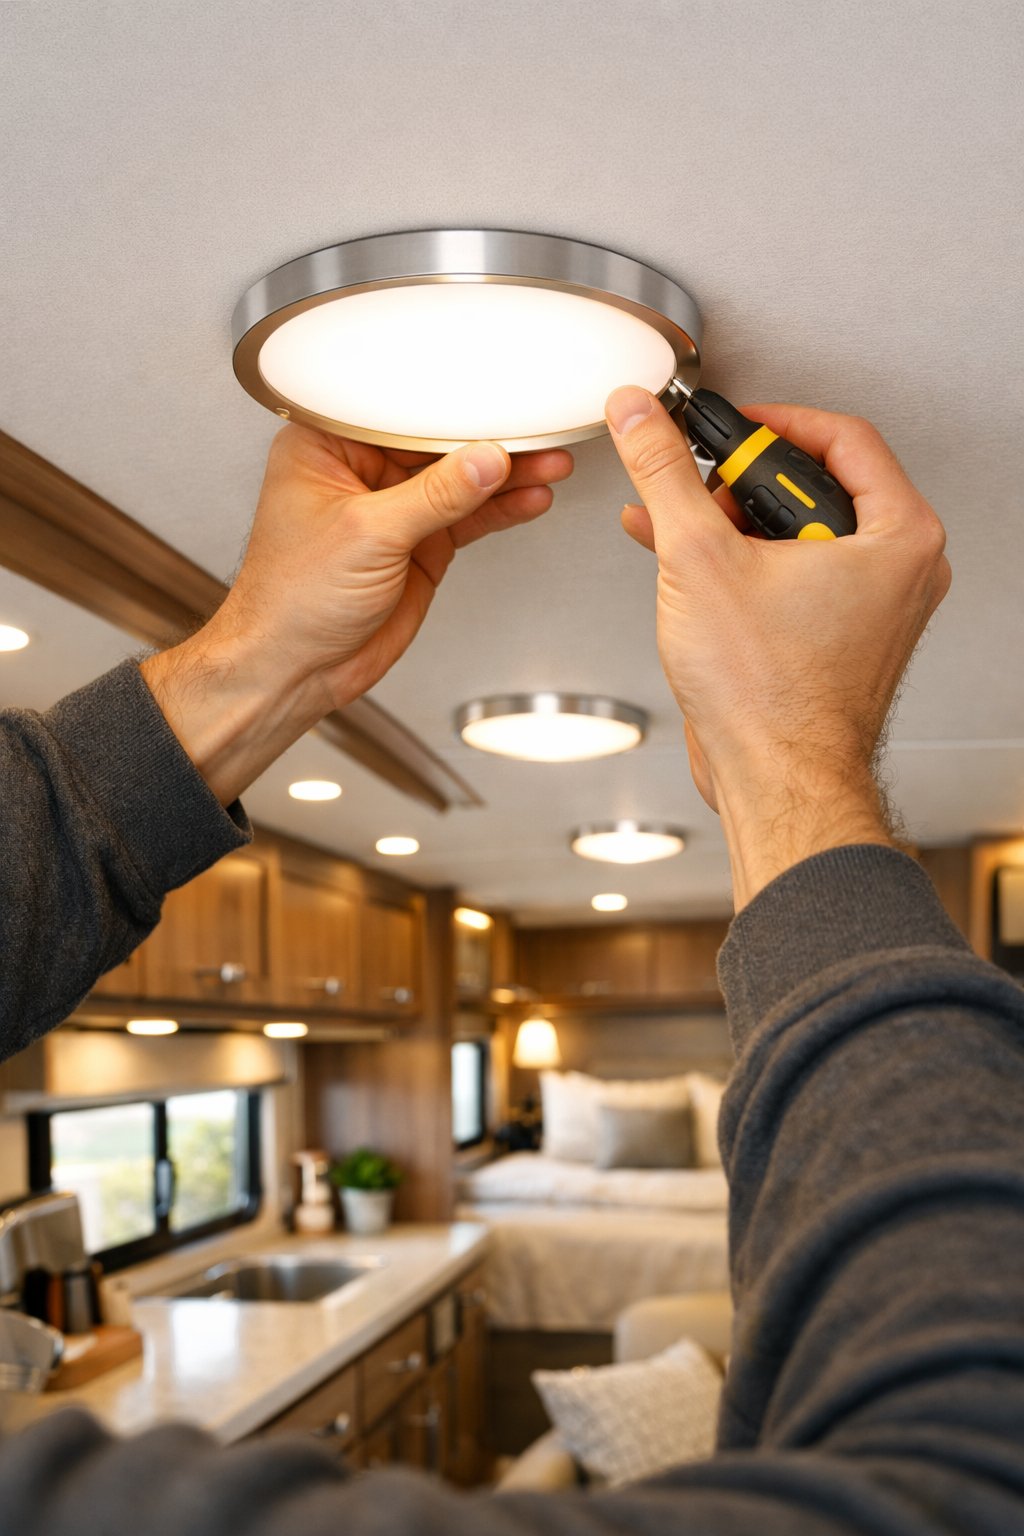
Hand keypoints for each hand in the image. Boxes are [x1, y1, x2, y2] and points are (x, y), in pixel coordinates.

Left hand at [219, 424, 573, 709]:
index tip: (495, 401)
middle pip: (436, 444)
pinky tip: (530, 498)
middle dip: (488, 441)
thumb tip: (485, 461)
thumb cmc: (289, 601)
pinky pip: (466, 519)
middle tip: (537, 432)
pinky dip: (499, 510)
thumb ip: (434, 495)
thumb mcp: (367, 534)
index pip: (398, 413)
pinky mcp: (417, 547)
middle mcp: (359, 474)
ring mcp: (392, 512)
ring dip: (505, 476)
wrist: (293, 670)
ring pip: (459, 482)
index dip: (449, 406)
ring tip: (550, 462)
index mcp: (324, 447)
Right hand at [605, 386, 950, 906]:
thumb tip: (641, 420)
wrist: (775, 783)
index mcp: (897, 536)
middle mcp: (896, 570)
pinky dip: (739, 564)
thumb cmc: (771, 700)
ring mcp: (869, 607)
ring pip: (794, 533)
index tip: (724, 428)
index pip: (839, 436)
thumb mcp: (699, 559)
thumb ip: (666, 475)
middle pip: (812, 485)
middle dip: (738, 484)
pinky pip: (790, 576)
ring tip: (674, 528)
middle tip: (697, 489)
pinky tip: (681, 564)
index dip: (768, 422)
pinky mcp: (835, 638)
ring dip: (726, 525)